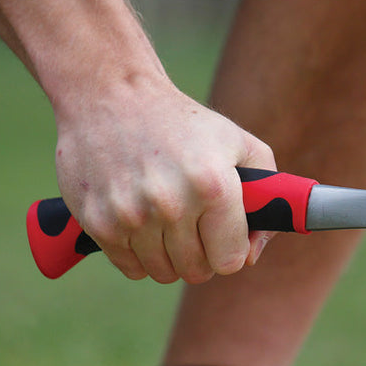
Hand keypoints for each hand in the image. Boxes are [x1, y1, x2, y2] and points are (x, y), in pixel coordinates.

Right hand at [54, 72, 276, 283]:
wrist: (108, 91)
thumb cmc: (183, 124)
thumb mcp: (240, 145)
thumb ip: (266, 201)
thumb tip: (251, 256)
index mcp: (213, 186)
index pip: (230, 262)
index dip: (230, 252)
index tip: (221, 237)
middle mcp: (171, 204)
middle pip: (197, 271)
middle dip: (201, 255)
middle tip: (193, 228)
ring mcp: (131, 215)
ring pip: (164, 273)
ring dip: (168, 256)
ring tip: (164, 220)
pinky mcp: (98, 222)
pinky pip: (131, 268)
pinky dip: (138, 255)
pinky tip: (139, 222)